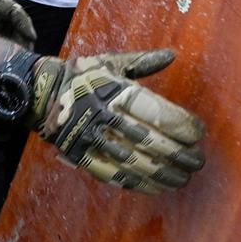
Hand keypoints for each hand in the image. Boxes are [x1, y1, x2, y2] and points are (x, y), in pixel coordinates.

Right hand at [29, 50, 204, 192]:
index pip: (156, 112)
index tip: (199, 132)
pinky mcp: (83, 157)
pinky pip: (115, 175)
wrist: (41, 93)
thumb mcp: (110, 62)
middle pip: (150, 141)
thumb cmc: (83, 75)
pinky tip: (158, 187)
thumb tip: (172, 54)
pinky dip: (140, 183)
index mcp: (115, 91)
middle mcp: (106, 117)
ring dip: (164, 173)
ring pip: (135, 162)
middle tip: (198, 161)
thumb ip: (142, 61)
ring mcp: (93, 140)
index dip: (181, 124)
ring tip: (184, 178)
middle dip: (179, 154)